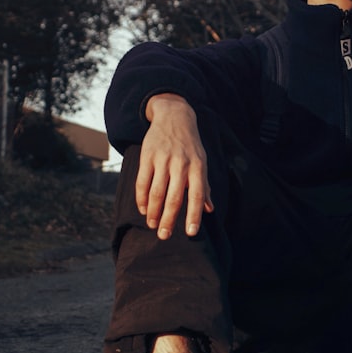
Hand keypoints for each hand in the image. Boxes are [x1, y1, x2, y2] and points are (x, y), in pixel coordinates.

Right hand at [137, 94, 213, 238]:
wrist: (174, 116)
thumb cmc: (190, 144)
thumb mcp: (202, 161)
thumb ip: (204, 186)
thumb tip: (210, 210)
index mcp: (197, 167)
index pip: (197, 195)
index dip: (194, 215)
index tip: (190, 232)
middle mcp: (181, 164)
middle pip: (174, 198)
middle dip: (169, 220)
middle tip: (164, 236)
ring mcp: (163, 160)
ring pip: (156, 192)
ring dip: (153, 212)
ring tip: (153, 225)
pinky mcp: (147, 156)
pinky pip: (142, 182)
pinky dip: (142, 198)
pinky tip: (144, 209)